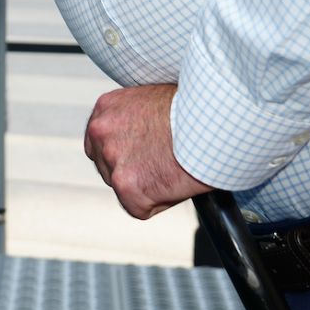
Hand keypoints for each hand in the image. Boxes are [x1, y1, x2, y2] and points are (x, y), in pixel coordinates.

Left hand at [83, 84, 210, 220]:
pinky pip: (140, 207)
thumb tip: (141, 136)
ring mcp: (112, 161)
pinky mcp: (127, 188)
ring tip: (172, 170)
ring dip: (146, 187)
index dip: (122, 152)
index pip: (99, 140)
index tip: (139, 156)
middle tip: (159, 166)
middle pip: (106, 165)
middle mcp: (101, 132)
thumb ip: (136, 119)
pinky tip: (174, 183)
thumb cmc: (193, 110)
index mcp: (106, 107)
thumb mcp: (153, 101)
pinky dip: (159, 202)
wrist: (209, 123)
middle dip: (130, 171)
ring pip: (123, 188)